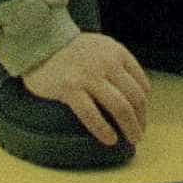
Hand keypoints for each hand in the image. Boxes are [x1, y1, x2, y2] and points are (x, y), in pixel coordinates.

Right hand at [19, 31, 151, 147]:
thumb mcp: (101, 48)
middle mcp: (106, 62)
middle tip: (138, 134)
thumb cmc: (71, 50)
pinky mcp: (70, 88)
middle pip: (134, 98)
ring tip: (131, 140)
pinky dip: (104, 130)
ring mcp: (88, 75)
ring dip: (130, 127)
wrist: (39, 41)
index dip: (144, 107)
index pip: (141, 84)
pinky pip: (92, 115)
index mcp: (116, 52)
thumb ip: (118, 65)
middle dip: (140, 120)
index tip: (140, 119)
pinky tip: (110, 139)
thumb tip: (137, 95)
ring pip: (120, 107)